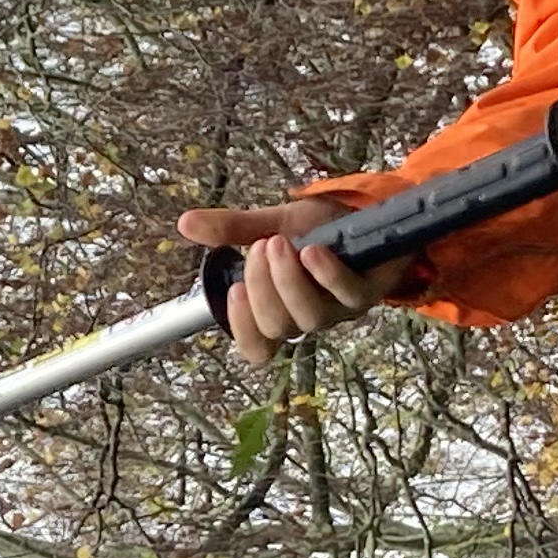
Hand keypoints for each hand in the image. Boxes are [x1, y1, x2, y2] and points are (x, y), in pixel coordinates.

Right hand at [177, 195, 406, 362]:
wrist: (373, 209)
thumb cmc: (322, 227)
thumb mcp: (273, 224)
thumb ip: (233, 230)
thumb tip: (185, 223)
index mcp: (281, 311)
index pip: (257, 347)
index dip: (242, 328)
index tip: (233, 290)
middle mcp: (308, 317)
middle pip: (277, 327)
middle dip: (262, 287)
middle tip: (259, 248)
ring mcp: (339, 308)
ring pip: (308, 317)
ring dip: (288, 281)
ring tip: (279, 244)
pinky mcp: (367, 292)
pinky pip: (345, 293)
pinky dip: (326, 274)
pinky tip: (313, 251)